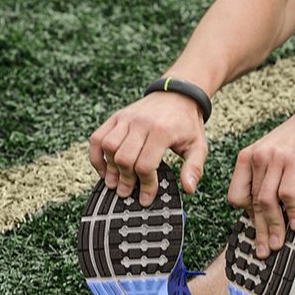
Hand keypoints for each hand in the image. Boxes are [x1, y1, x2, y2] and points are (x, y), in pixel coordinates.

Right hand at [89, 91, 208, 205]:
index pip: (146, 164)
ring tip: (114, 183)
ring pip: (108, 147)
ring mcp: (126, 118)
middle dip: (125, 180)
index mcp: (163, 131)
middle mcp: (141, 123)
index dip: (145, 185)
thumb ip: (194, 168)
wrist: (178, 95)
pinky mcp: (117, 116)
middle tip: (127, 193)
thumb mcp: (198, 145)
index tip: (146, 199)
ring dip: (109, 168)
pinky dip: (96, 155)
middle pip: (124, 158)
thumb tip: (188, 189)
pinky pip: (98, 137)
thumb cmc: (187, 124)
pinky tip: (103, 169)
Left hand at [228, 103, 294, 257]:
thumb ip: (265, 177)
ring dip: (273, 227)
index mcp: (246, 158)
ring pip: (266, 202)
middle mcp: (257, 158)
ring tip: (279, 244)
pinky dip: (292, 212)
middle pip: (251, 203)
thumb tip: (265, 210)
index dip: (246, 214)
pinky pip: (287, 194)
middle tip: (264, 252)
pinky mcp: (294, 162)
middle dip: (258, 231)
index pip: (236, 196)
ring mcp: (275, 160)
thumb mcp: (272, 154)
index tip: (259, 225)